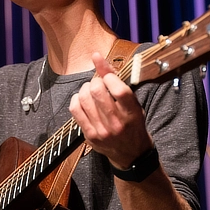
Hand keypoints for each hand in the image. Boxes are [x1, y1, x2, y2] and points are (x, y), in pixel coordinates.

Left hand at [69, 51, 152, 168]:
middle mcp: (117, 123)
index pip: (119, 90)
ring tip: (90, 91)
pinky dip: (76, 99)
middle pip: (97, 92)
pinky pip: (75, 110)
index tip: (108, 77)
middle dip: (95, 82)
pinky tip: (82, 99)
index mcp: (132, 113)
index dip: (109, 77)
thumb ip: (117, 80)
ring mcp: (102, 131)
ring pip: (84, 99)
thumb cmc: (132, 123)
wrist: (131, 153)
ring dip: (85, 89)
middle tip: (98, 84)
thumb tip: (97, 57)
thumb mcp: (133, 103)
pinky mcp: (90, 135)